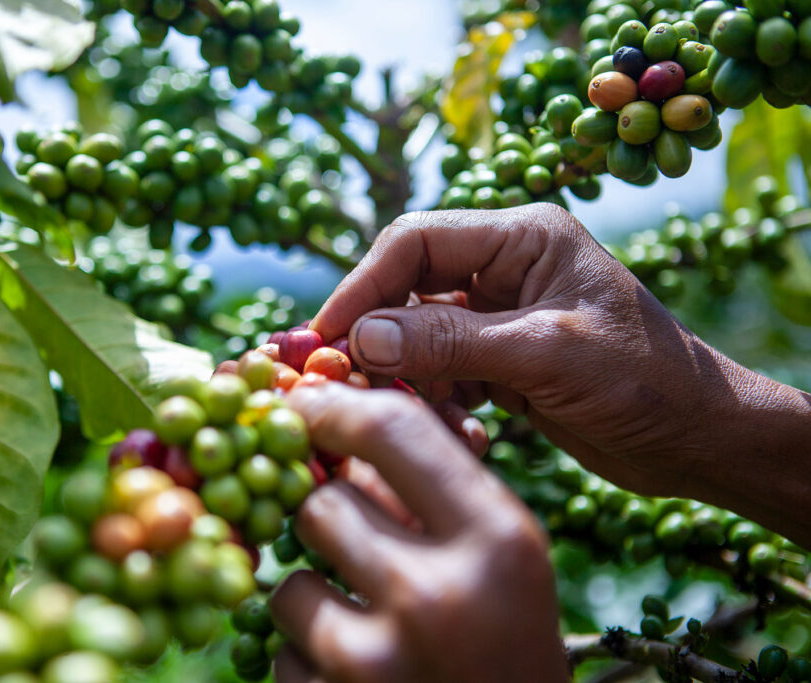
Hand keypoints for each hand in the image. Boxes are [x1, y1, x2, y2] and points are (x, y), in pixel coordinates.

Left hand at [270, 382, 565, 682]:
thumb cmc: (511, 641)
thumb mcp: (501, 556)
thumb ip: (434, 488)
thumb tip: (339, 416)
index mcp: (496, 540)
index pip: (391, 431)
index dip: (332, 408)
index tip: (302, 407)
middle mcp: (436, 596)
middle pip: (323, 502)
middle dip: (328, 516)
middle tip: (352, 541)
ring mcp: (377, 662)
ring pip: (286, 581)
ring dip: (310, 592)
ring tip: (359, 616)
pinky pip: (281, 652)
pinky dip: (306, 657)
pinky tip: (355, 671)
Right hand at [311, 205, 810, 544]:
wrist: (700, 439)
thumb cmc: (642, 380)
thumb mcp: (545, 353)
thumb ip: (450, 341)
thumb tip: (360, 339)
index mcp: (520, 237)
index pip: (414, 242)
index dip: (363, 286)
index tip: (325, 338)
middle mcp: (504, 268)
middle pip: (408, 288)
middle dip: (378, 338)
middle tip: (345, 385)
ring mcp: (500, 316)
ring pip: (419, 338)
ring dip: (410, 380)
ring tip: (420, 418)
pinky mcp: (501, 362)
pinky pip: (443, 373)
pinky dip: (440, 403)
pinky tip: (467, 432)